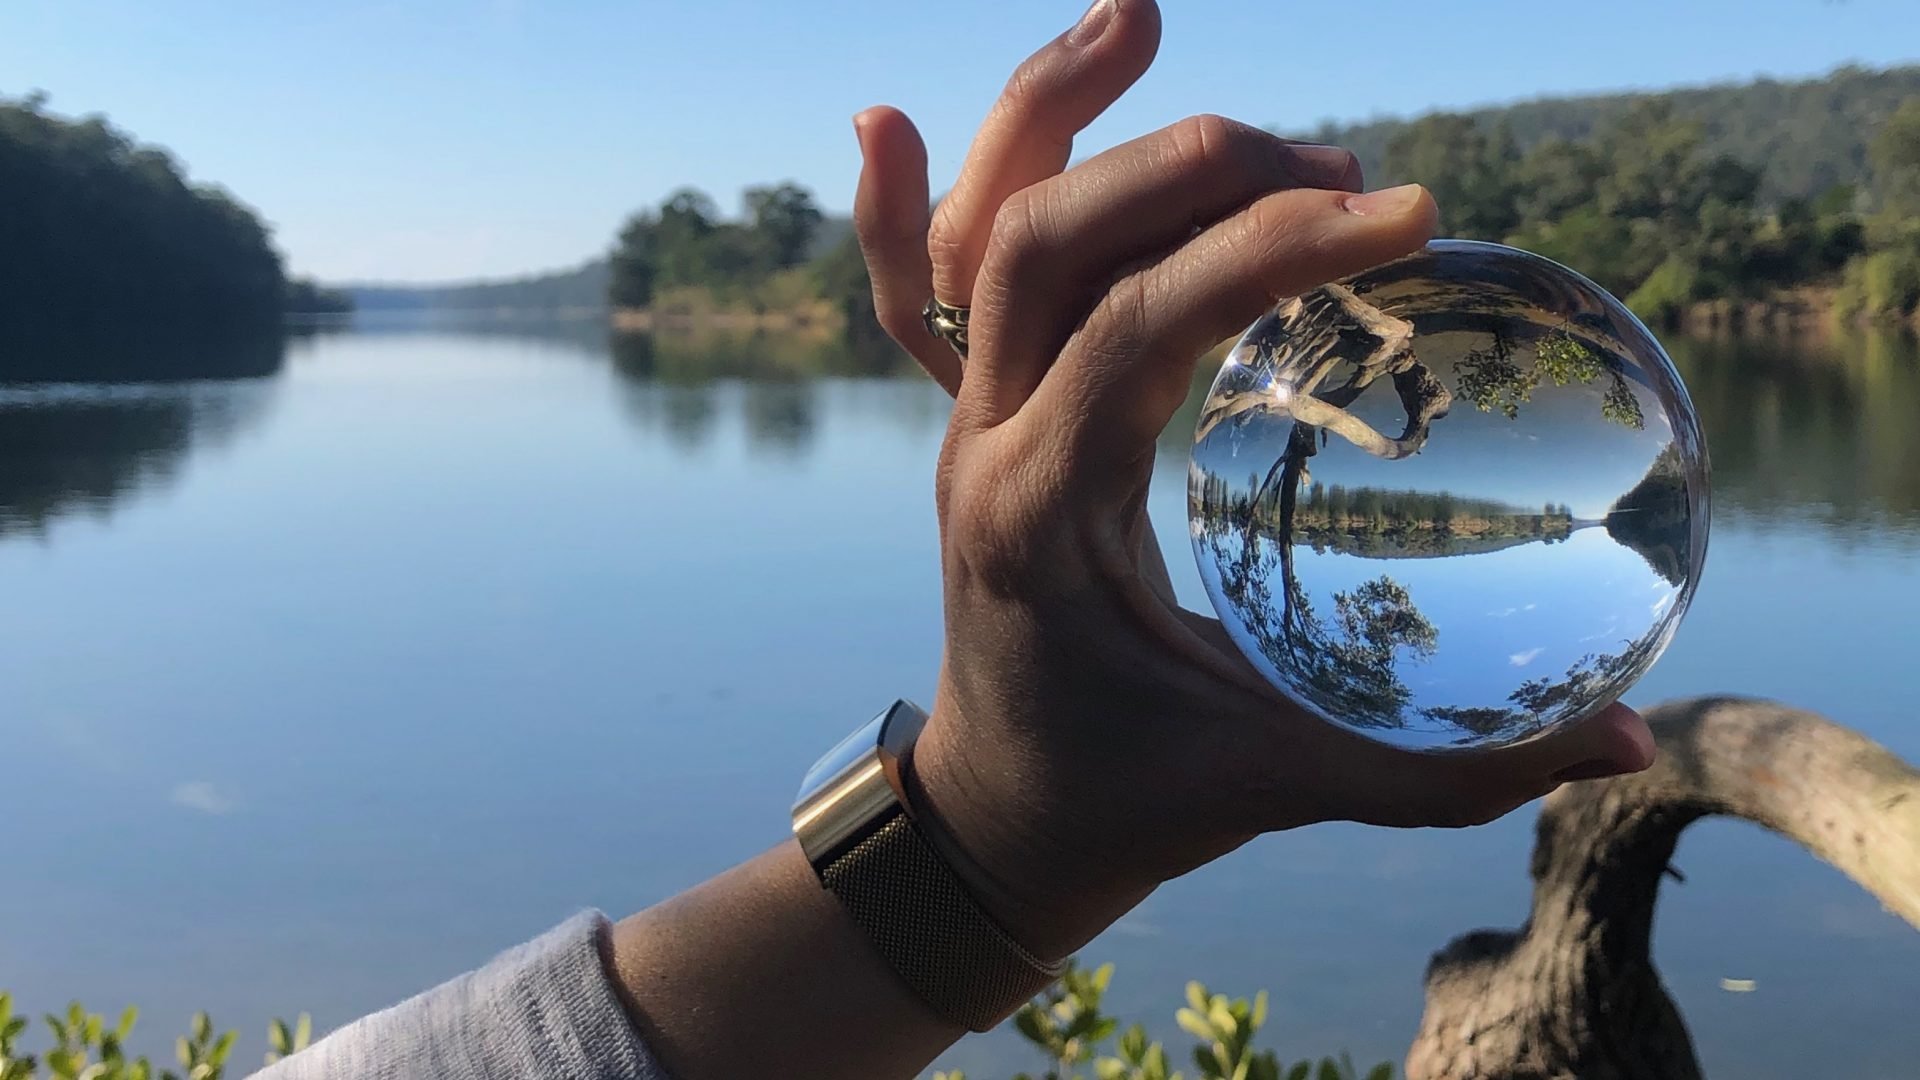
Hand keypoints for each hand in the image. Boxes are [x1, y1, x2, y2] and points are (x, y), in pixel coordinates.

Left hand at [852, 0, 1654, 958]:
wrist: (993, 823)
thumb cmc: (1120, 802)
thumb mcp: (1270, 783)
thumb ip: (1441, 772)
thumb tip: (1621, 751)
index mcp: (1044, 519)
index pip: (1137, 330)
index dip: (1269, 254)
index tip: (1407, 216)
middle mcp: (983, 449)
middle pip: (1042, 246)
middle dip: (1192, 173)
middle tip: (1338, 174)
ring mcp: (964, 426)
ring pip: (971, 237)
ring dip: (1048, 116)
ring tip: (1139, 14)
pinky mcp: (975, 416)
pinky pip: (914, 292)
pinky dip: (903, 202)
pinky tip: (893, 117)